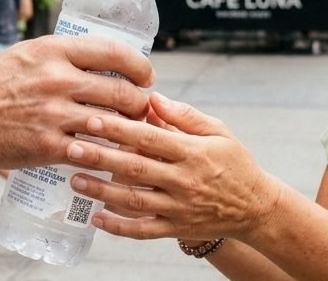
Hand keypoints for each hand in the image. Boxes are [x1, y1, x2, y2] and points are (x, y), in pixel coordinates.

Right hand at [0, 35, 155, 169]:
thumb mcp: (23, 55)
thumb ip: (58, 58)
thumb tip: (96, 62)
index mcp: (53, 50)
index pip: (115, 53)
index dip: (139, 67)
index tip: (145, 77)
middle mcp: (57, 79)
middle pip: (123, 92)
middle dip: (140, 105)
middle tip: (140, 112)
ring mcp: (53, 114)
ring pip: (113, 124)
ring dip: (129, 134)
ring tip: (130, 137)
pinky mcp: (47, 146)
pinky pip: (93, 153)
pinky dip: (106, 157)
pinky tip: (110, 159)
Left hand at [64, 93, 283, 241]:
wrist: (255, 207)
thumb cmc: (233, 162)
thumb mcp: (218, 131)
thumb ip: (184, 115)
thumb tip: (152, 98)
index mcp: (193, 152)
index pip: (150, 138)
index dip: (119, 129)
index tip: (92, 119)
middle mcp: (184, 181)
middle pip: (135, 168)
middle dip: (101, 157)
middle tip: (71, 147)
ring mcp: (179, 207)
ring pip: (134, 200)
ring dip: (102, 190)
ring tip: (75, 179)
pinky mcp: (176, 228)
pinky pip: (143, 230)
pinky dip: (118, 226)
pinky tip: (96, 217)